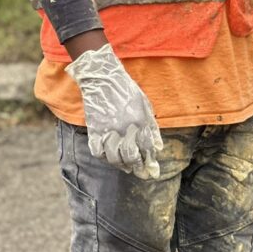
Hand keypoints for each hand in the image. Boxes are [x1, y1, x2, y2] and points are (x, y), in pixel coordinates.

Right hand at [66, 43, 162, 178]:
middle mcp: (124, 128)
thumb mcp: (145, 105)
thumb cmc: (127, 90)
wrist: (103, 78)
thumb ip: (152, 127)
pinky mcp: (94, 129)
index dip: (150, 163)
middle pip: (131, 156)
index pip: (147, 149)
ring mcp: (108, 129)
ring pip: (114, 157)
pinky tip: (109, 157)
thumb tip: (158, 148)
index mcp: (139, 121)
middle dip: (137, 168)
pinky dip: (103, 157)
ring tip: (126, 167)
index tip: (153, 173)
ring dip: (121, 165)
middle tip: (139, 173)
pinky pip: (97, 151)